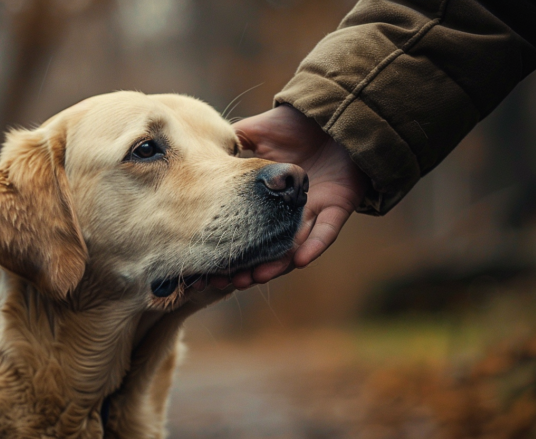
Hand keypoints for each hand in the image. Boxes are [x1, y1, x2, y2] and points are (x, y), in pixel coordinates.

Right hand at [208, 105, 368, 289]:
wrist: (332, 112)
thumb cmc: (293, 124)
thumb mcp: (253, 133)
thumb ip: (229, 145)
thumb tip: (196, 157)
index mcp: (268, 198)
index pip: (245, 231)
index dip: (228, 248)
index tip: (206, 266)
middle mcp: (289, 211)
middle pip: (267, 249)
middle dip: (248, 268)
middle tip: (227, 282)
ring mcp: (314, 211)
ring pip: (294, 247)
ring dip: (277, 265)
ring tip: (255, 278)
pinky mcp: (338, 206)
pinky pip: (326, 231)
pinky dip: (314, 246)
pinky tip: (300, 260)